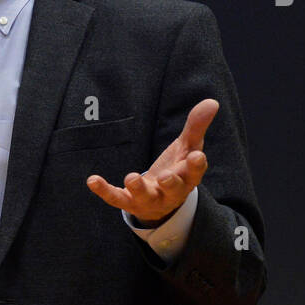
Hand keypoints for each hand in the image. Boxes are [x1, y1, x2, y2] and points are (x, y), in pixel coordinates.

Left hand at [86, 98, 217, 222]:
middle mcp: (170, 192)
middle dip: (170, 183)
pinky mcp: (129, 202)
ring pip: (145, 197)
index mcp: (187, 177)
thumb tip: (212, 102)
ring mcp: (149, 199)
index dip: (196, 165)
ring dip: (138, 188)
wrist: (161, 201)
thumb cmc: (176, 169)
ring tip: (131, 177)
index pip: (195, 172)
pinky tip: (92, 180)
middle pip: (174, 189)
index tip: (196, 155)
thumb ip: (196, 126)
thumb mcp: (186, 147)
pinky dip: (104, 191)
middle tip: (164, 176)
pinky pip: (116, 198)